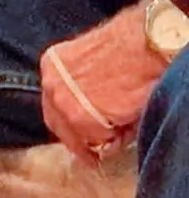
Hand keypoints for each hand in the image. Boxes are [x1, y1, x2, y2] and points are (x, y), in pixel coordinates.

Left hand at [39, 0, 167, 165]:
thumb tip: (91, 111)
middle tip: (94, 153)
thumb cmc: (130, 44)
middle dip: (79, 138)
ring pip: (81, 135)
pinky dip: (117, 138)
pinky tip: (129, 121)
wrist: (145, 44)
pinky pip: (101, 140)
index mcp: (53, 65)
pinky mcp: (81, 119)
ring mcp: (63, 103)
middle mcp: (51, 85)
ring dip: (102, 138)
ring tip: (124, 127)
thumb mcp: (91, 59)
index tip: (80, 135)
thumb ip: (82, 85)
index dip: (69, 122)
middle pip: (59, 124)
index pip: (54, 103)